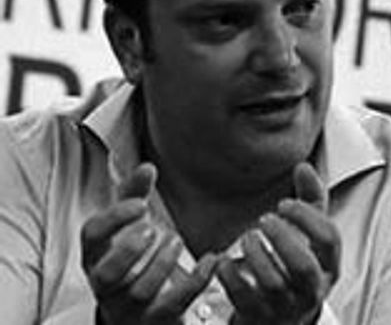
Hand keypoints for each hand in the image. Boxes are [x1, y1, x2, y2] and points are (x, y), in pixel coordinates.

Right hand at [81, 163, 216, 324]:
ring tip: (176, 239)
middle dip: (130, 250)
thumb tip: (148, 167)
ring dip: (163, 262)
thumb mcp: (129, 223)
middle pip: (107, 273)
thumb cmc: (131, 254)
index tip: (142, 204)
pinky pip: (176, 304)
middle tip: (153, 229)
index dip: (114, 219)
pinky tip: (211, 259)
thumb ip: (135, 194)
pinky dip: (196, 280)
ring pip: (141, 290)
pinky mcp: (156, 319)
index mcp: (96, 253)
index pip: (92, 235)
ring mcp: (129, 305)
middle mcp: (106, 283)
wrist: (140, 304)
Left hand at [218, 162, 340, 324]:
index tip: (283, 204)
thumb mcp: (308, 232)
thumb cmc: (294, 262)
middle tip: (264, 219)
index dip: (307, 218)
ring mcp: (286, 306)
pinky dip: (230, 276)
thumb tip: (304, 166)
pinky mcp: (260, 316)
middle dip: (283, 239)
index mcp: (328, 264)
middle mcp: (311, 288)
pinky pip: (243, 299)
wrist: (279, 314)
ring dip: (256, 254)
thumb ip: (310, 198)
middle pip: (303, 267)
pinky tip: (223, 260)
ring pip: (273, 283)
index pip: (329, 239)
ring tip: (247, 237)